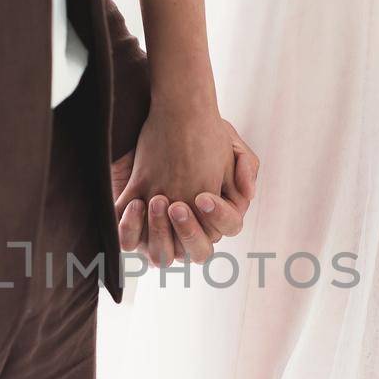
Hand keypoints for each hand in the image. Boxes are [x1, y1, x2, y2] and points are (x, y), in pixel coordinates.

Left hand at [113, 117, 259, 265]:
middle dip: (189, 232)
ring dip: (160, 233)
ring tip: (156, 201)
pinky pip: (129, 242)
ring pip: (163, 255)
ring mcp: (162, 233)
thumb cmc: (196, 135)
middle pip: (199, 252)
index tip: (203, 196)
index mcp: (218, 215)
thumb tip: (249, 194)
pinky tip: (135, 204)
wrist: (155, 123)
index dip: (218, 217)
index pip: (227, 229)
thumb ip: (245, 165)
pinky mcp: (134, 226)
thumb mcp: (227, 141)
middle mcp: (192, 231)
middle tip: (177, 206)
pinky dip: (131, 229)